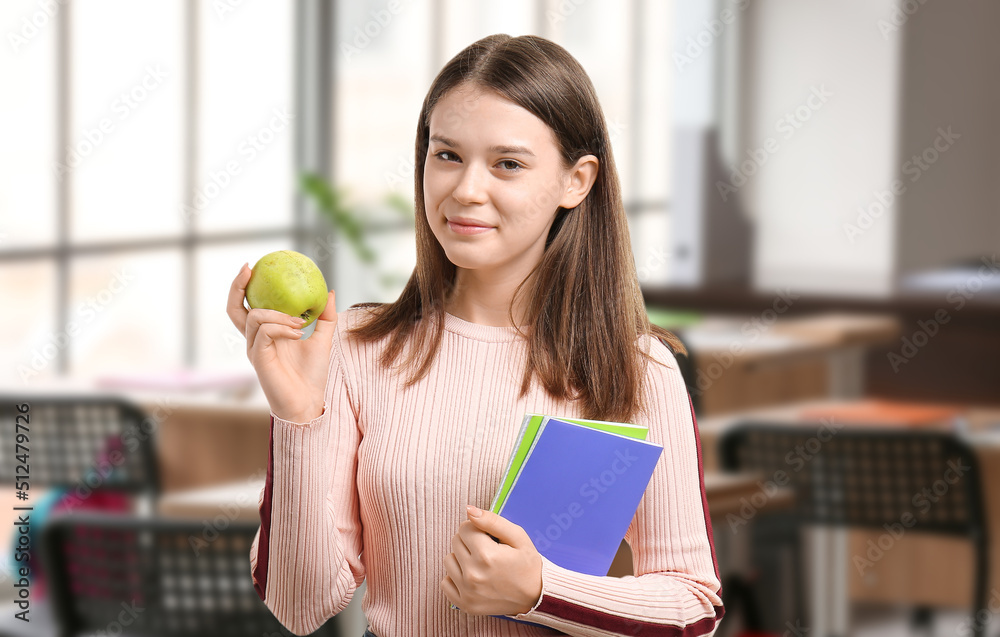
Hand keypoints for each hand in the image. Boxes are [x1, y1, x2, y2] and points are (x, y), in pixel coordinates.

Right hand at [226, 263, 336, 422]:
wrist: (309, 402)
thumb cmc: (312, 375)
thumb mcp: (323, 340)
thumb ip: (325, 317)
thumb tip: (329, 291)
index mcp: (265, 335)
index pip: (247, 306)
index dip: (243, 286)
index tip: (253, 266)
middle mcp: (254, 340)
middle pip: (234, 309)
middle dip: (237, 287)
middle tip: (250, 269)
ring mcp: (254, 350)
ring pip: (255, 318)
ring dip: (278, 314)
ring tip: (299, 323)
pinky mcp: (258, 359)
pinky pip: (265, 333)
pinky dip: (281, 328)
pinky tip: (298, 333)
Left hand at [441, 505, 542, 615]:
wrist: (536, 596)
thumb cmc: (528, 565)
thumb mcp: (518, 537)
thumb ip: (492, 521)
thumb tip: (469, 510)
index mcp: (487, 555)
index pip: (464, 527)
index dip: (477, 528)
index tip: (489, 537)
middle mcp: (473, 574)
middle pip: (455, 542)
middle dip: (469, 541)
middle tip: (487, 550)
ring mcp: (467, 592)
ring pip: (449, 560)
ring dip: (461, 558)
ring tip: (480, 564)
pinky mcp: (464, 604)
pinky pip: (445, 582)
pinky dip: (456, 577)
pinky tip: (472, 577)